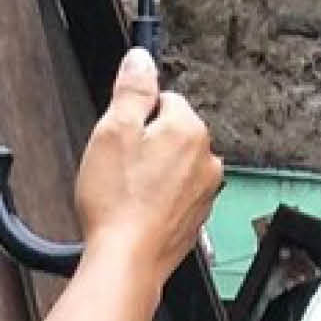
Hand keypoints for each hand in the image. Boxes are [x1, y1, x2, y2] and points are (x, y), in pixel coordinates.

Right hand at [70, 49, 222, 280]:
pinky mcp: (195, 219)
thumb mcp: (113, 131)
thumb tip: (140, 59)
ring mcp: (204, 193)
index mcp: (190, 130)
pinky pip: (174, 196)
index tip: (119, 134)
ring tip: (125, 192)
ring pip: (172, 166)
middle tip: (119, 167)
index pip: (163, 100)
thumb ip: (132, 89)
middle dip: (144, 145)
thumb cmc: (118, 204)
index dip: (134, 116)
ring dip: (150, 174)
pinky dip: (156, 201)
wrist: (126, 262)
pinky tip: (135, 211)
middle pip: (170, 133)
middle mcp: (207, 160)